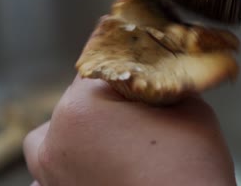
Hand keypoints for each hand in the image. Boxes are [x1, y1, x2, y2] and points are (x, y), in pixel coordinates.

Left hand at [23, 77, 235, 185]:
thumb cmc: (188, 174)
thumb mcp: (191, 110)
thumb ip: (167, 83)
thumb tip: (160, 75)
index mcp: (80, 109)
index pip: (97, 66)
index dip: (122, 66)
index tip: (133, 69)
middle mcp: (54, 141)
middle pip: (75, 102)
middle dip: (103, 103)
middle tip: (134, 117)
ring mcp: (50, 177)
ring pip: (53, 138)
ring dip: (76, 135)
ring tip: (110, 145)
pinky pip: (50, 176)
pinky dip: (70, 170)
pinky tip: (96, 172)